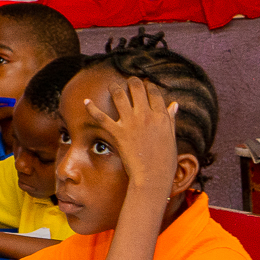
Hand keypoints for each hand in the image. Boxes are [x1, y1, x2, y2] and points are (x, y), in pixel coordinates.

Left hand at [101, 76, 182, 190]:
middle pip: (137, 88)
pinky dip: (92, 108)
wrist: (153, 178)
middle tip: (129, 82)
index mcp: (161, 116)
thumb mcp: (172, 138)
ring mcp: (131, 123)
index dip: (149, 86)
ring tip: (112, 86)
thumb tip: (174, 104)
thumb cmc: (165, 162)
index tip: (146, 87)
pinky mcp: (118, 133)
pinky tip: (86, 101)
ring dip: (114, 87)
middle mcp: (146, 115)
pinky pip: (101, 117)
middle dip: (132, 81)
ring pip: (119, 95)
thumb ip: (171, 119)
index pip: (154, 92)